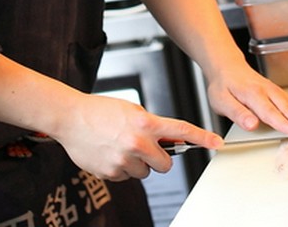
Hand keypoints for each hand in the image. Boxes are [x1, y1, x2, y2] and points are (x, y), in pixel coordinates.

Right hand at [51, 94, 222, 180]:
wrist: (70, 118)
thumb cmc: (100, 111)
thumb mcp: (131, 110)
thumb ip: (151, 124)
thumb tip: (169, 139)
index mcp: (144, 123)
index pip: (181, 130)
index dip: (202, 137)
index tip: (217, 142)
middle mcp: (137, 142)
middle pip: (165, 164)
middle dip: (159, 158)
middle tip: (146, 148)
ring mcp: (124, 160)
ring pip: (145, 172)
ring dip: (138, 164)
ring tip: (121, 147)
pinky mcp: (111, 172)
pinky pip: (127, 177)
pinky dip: (122, 169)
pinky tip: (110, 153)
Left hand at [206, 62, 287, 135]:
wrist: (226, 67)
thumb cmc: (223, 86)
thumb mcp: (221, 101)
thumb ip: (238, 113)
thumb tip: (251, 125)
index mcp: (252, 94)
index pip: (270, 112)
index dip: (283, 123)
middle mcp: (266, 91)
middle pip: (286, 108)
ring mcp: (273, 90)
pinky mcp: (277, 92)